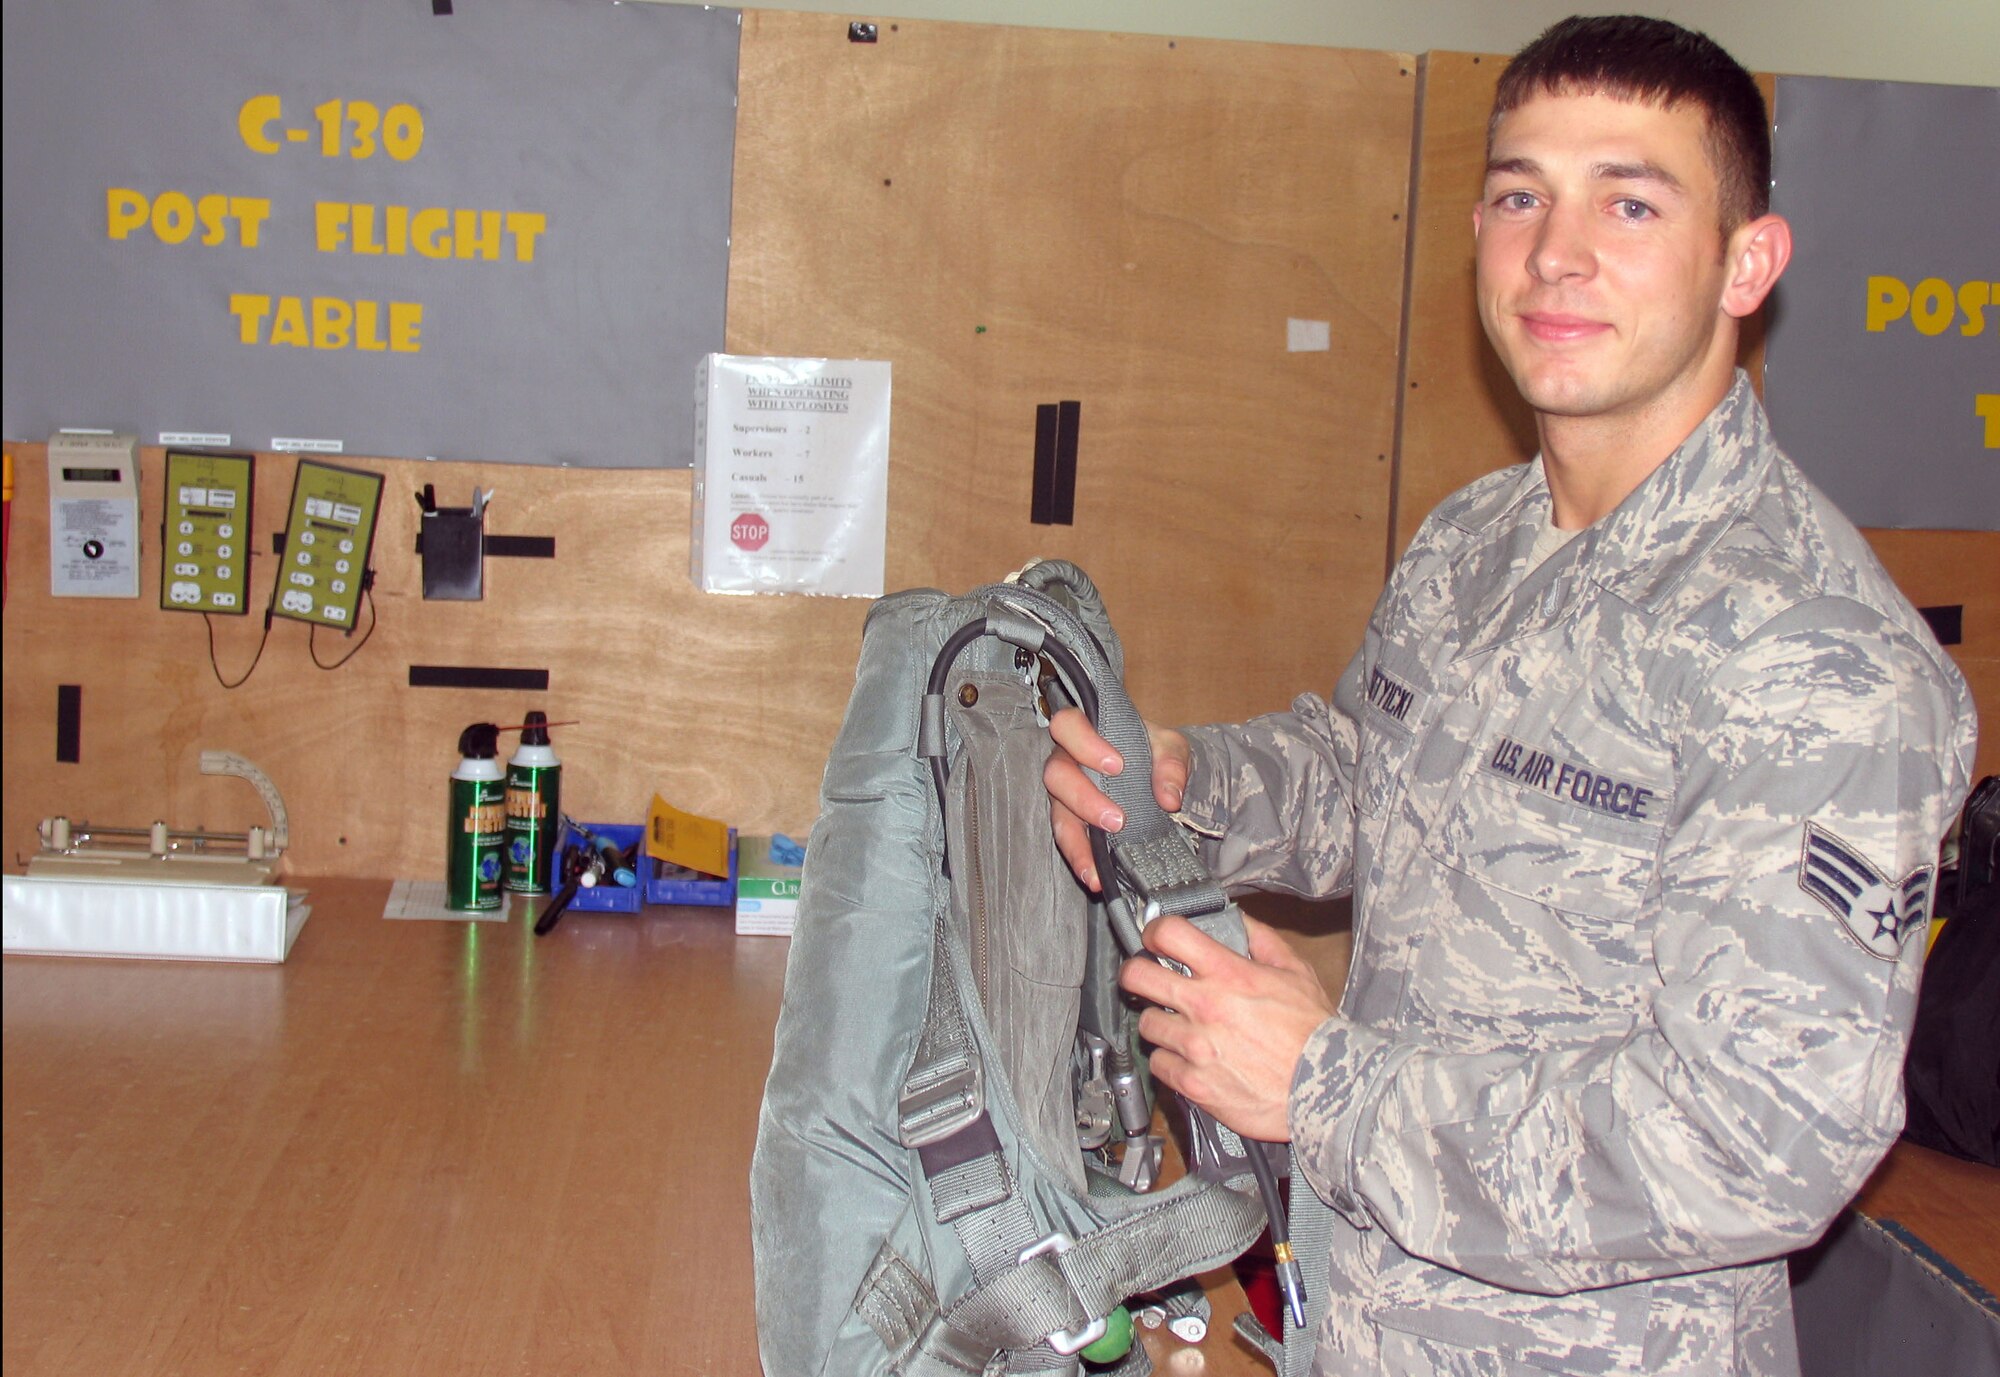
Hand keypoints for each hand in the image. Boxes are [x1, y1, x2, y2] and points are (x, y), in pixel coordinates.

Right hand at [1042, 707, 1189, 890]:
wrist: (1158, 775)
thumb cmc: (1155, 752)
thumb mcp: (1171, 749)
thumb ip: (1171, 765)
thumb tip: (1169, 798)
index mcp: (1086, 731)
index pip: (1068, 726)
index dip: (1084, 744)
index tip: (1116, 766)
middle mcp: (1068, 761)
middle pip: (1057, 774)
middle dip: (1084, 799)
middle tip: (1116, 820)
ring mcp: (1066, 794)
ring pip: (1058, 814)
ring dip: (1077, 841)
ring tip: (1096, 868)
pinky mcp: (1073, 821)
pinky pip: (1069, 840)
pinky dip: (1081, 860)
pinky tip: (1094, 878)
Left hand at [1118, 914, 1333, 1142]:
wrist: (1325, 1089)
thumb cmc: (1313, 1033)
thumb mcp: (1296, 972)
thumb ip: (1261, 940)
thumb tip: (1236, 919)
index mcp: (1229, 975)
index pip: (1169, 933)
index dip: (1156, 931)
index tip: (1156, 938)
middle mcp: (1205, 1007)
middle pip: (1137, 975)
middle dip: (1138, 972)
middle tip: (1149, 977)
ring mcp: (1195, 1047)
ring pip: (1147, 1023)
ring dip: (1161, 1022)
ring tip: (1182, 1026)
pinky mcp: (1192, 1083)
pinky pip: (1159, 1064)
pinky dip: (1171, 1061)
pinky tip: (1190, 1058)